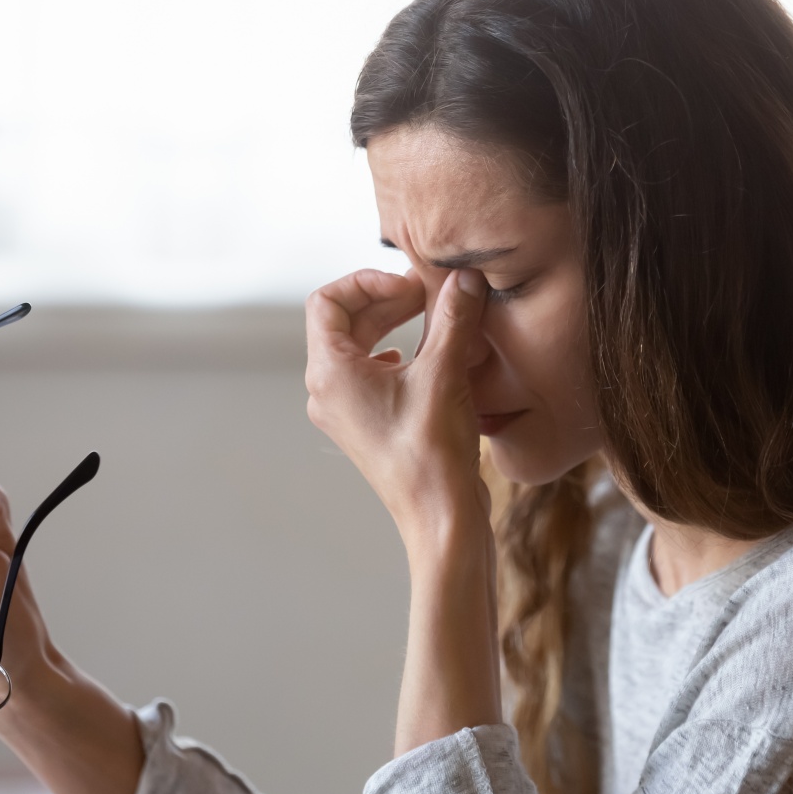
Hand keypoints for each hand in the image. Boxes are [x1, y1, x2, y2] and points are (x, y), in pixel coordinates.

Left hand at [306, 266, 489, 538]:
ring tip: (435, 319)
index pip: (328, 301)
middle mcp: (327, 390)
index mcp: (329, 373)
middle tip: (431, 294)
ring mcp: (344, 410)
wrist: (440, 516)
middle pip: (345, 322)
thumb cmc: (432, 453)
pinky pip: (371, 374)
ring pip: (359, 347)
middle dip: (387, 301)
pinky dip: (398, 354)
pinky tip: (426, 357)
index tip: (409, 286)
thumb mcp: (445, 372)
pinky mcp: (365, 424)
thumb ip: (453, 317)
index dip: (368, 281)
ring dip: (394, 325)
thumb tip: (465, 276)